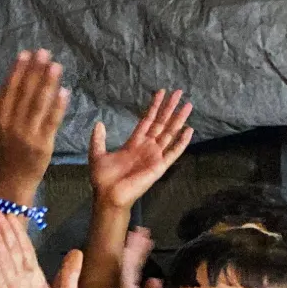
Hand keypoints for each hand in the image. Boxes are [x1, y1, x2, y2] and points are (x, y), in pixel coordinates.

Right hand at [0, 51, 67, 192]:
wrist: (12, 182)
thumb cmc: (5, 155)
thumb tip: (3, 87)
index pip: (9, 90)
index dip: (17, 71)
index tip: (26, 54)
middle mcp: (11, 124)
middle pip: (24, 93)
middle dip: (34, 71)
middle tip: (44, 52)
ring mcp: (27, 134)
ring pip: (38, 104)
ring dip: (47, 83)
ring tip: (56, 66)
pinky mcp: (43, 144)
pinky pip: (51, 121)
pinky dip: (57, 106)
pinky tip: (64, 91)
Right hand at [0, 213, 81, 287]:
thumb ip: (69, 273)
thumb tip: (76, 252)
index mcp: (35, 279)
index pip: (25, 250)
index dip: (18, 232)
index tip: (12, 214)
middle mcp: (22, 283)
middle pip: (12, 252)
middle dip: (4, 232)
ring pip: (5, 264)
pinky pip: (2, 287)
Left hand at [89, 90, 193, 209]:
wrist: (108, 195)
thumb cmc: (103, 179)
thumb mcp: (97, 154)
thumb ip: (98, 139)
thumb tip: (99, 123)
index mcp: (134, 143)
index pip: (147, 120)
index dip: (154, 106)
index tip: (161, 92)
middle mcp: (147, 147)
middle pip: (161, 123)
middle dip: (169, 107)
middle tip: (179, 92)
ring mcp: (155, 156)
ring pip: (170, 133)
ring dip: (178, 119)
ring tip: (188, 105)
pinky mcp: (160, 166)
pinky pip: (173, 152)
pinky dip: (182, 142)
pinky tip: (189, 130)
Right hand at [117, 227, 160, 287]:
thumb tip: (154, 279)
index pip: (136, 270)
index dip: (141, 254)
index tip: (147, 239)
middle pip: (132, 265)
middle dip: (137, 247)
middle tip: (143, 230)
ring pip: (128, 266)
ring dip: (134, 249)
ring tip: (139, 233)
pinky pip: (126, 274)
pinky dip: (129, 261)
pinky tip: (132, 248)